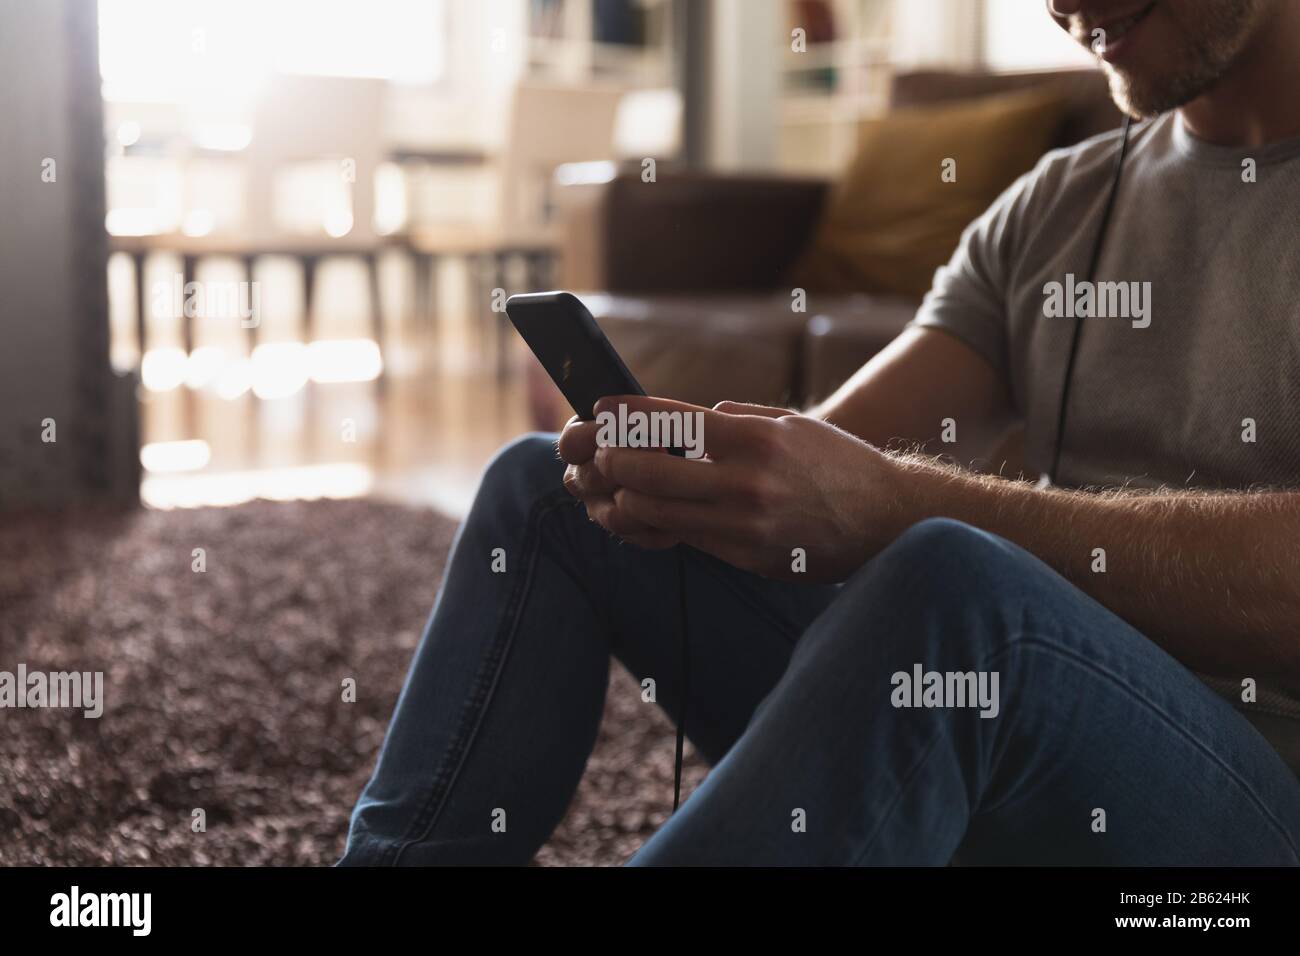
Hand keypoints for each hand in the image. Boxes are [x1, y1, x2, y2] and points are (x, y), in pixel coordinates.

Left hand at [576, 395, 901, 580]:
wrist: (887, 519)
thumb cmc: (835, 463)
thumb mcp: (789, 425)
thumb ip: (733, 422)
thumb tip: (680, 422)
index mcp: (754, 438)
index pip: (668, 421)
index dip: (625, 414)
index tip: (602, 409)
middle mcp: (745, 481)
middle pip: (648, 470)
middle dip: (613, 459)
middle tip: (603, 453)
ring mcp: (744, 524)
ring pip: (657, 511)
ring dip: (627, 498)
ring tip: (618, 486)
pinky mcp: (746, 556)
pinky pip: (685, 539)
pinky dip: (659, 525)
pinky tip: (647, 514)